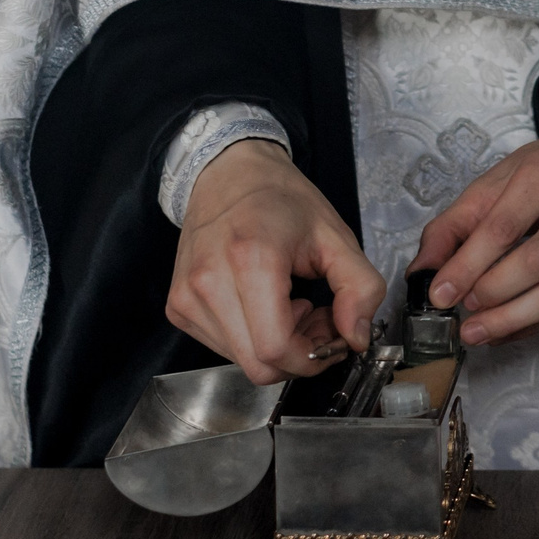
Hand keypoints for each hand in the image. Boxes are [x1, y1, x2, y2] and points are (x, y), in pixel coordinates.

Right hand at [170, 140, 384, 384]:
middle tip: (316, 319)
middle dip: (298, 355)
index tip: (333, 335)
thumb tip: (356, 338)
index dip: (313, 357)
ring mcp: (187, 297)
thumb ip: (360, 288)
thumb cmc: (280, 199)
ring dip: (276, 348)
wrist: (227, 173)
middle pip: (258, 365)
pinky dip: (251, 340)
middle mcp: (209, 282)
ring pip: (241, 361)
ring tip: (291, 306)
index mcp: (250, 260)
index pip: (276, 348)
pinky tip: (265, 306)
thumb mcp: (336, 236)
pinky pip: (222, 348)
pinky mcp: (178, 306)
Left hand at [411, 136, 538, 347]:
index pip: (504, 228)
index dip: (468, 266)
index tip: (441, 295)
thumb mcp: (494, 184)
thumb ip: (453, 226)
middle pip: (535, 264)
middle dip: (493, 297)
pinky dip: (537, 325)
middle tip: (464, 317)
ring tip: (479, 332)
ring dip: (512, 321)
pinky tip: (510, 328)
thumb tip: (423, 273)